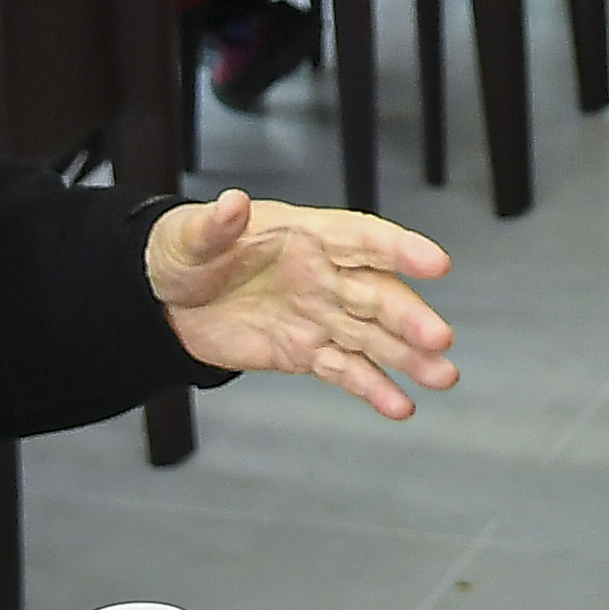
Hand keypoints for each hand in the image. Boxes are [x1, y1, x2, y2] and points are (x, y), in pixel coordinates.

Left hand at [147, 190, 457, 418]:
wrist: (164, 301)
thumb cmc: (183, 253)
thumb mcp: (189, 236)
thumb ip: (214, 226)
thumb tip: (232, 203)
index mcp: (306, 235)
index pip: (362, 238)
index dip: (399, 249)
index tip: (435, 264)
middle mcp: (324, 274)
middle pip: (378, 294)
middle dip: (410, 317)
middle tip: (439, 339)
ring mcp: (320, 315)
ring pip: (374, 337)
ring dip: (409, 358)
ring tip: (444, 377)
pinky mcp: (305, 352)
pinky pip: (346, 371)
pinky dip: (373, 389)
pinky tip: (401, 406)